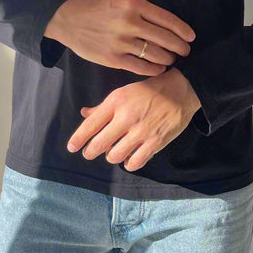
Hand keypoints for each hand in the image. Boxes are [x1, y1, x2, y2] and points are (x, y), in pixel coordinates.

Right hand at [44, 0, 195, 76]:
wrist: (71, 20)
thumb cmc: (100, 11)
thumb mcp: (122, 2)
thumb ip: (143, 13)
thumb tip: (169, 28)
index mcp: (134, 4)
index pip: (167, 19)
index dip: (182, 30)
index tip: (190, 37)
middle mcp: (129, 22)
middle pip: (165, 38)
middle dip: (179, 47)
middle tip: (185, 51)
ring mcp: (121, 42)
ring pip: (155, 54)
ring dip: (168, 58)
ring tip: (170, 59)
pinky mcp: (113, 59)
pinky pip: (141, 67)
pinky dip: (154, 69)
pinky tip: (159, 68)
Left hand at [67, 68, 201, 171]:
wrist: (180, 90)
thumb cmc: (148, 91)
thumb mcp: (123, 93)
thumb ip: (103, 107)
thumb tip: (84, 113)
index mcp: (116, 102)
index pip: (91, 124)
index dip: (78, 138)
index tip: (71, 147)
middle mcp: (126, 117)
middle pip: (100, 144)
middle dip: (90, 151)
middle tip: (89, 153)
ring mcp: (141, 131)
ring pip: (115, 155)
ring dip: (111, 156)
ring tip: (114, 151)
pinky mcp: (156, 141)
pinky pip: (135, 162)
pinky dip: (129, 163)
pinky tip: (129, 158)